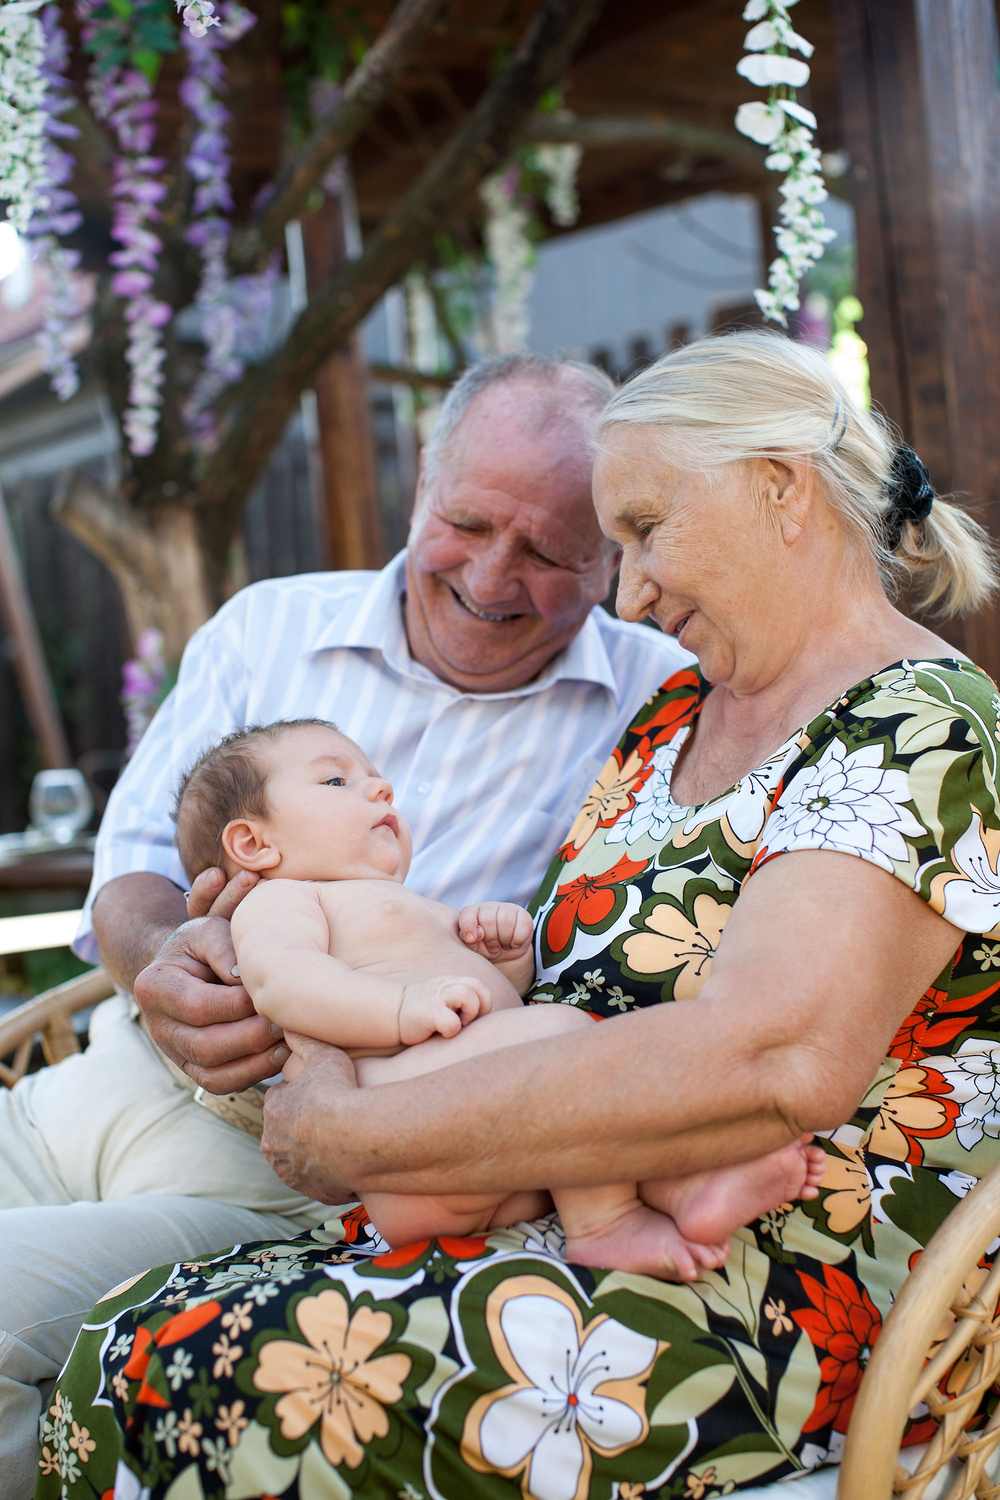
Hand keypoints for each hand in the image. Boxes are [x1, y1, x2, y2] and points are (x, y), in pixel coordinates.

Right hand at [135, 867, 287, 1093]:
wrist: (190, 966)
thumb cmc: (205, 945)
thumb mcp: (210, 930)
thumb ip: (224, 947)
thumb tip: (245, 980)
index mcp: (154, 987)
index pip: (198, 1006)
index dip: (238, 1004)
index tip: (273, 992)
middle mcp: (158, 1027)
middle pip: (206, 1046)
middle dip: (252, 1036)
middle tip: (287, 1020)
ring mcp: (176, 1054)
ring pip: (214, 1074)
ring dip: (257, 1061)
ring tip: (290, 1039)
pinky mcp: (196, 1070)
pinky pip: (223, 1084)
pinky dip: (255, 1074)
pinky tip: (283, 1053)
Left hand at [262, 1032, 358, 1202]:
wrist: (358, 1138)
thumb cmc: (338, 1092)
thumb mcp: (322, 1054)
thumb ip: (303, 1039)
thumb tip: (286, 1024)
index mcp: (272, 1111)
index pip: (277, 1101)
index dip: (297, 1095)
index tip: (316, 1093)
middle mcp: (274, 1146)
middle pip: (284, 1134)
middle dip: (301, 1127)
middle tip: (330, 1118)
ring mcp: (293, 1172)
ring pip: (300, 1160)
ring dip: (314, 1153)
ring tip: (341, 1141)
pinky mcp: (314, 1192)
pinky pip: (320, 1182)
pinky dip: (331, 1174)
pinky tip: (349, 1162)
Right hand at [398, 975, 490, 1043]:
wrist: (392, 1014)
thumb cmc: (423, 1013)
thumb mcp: (445, 999)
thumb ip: (463, 1000)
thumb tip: (487, 1017)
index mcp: (452, 983)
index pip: (480, 985)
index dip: (483, 1002)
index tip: (471, 1017)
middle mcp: (446, 986)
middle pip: (479, 987)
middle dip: (481, 1007)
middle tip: (467, 1020)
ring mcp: (437, 998)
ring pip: (468, 997)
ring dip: (469, 1014)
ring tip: (457, 1023)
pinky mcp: (429, 1013)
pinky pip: (452, 1022)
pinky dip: (452, 1030)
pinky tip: (442, 1032)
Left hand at [458, 901, 533, 961]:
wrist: (506, 954)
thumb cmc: (485, 949)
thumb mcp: (472, 948)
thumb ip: (467, 941)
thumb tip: (473, 936)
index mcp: (471, 913)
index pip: (467, 914)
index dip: (468, 926)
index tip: (471, 939)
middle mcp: (488, 907)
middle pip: (488, 920)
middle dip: (491, 939)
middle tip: (493, 947)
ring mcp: (506, 909)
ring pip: (506, 921)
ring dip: (505, 939)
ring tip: (503, 945)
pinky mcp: (523, 914)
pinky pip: (523, 924)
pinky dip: (519, 939)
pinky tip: (515, 943)